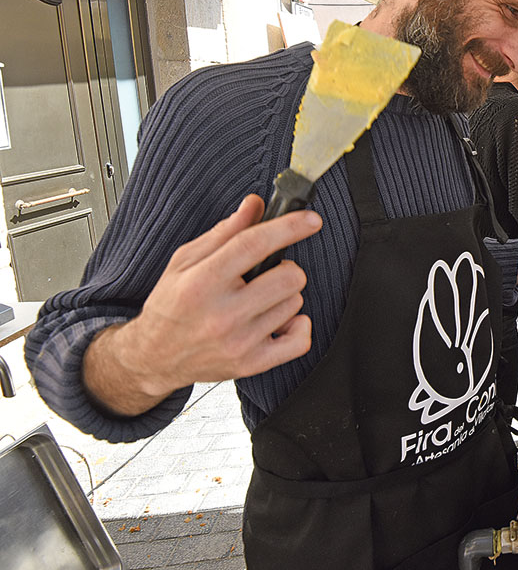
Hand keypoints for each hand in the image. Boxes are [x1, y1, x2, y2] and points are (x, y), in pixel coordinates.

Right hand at [89, 195, 322, 411]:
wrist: (154, 358)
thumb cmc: (170, 306)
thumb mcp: (184, 261)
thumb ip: (224, 232)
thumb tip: (254, 205)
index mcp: (202, 282)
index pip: (255, 245)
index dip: (289, 227)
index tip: (311, 220)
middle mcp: (222, 314)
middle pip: (289, 277)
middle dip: (285, 267)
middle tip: (266, 272)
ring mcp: (239, 342)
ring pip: (295, 303)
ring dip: (283, 296)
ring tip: (258, 300)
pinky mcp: (251, 364)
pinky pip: (300, 340)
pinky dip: (297, 327)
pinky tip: (277, 321)